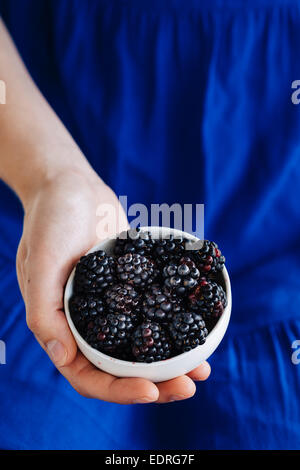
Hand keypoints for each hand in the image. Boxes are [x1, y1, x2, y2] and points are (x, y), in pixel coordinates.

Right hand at [17, 170, 209, 403]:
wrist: (70, 185)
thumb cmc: (49, 220)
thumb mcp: (40, 263)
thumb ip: (45, 311)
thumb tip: (61, 357)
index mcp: (63, 325)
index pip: (87, 374)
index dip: (118, 389)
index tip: (151, 391)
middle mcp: (89, 321)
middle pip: (121, 367)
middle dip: (155, 383)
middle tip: (189, 387)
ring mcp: (114, 305)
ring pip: (143, 346)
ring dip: (171, 363)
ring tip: (202, 371)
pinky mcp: (133, 284)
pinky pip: (155, 312)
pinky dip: (175, 326)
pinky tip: (200, 332)